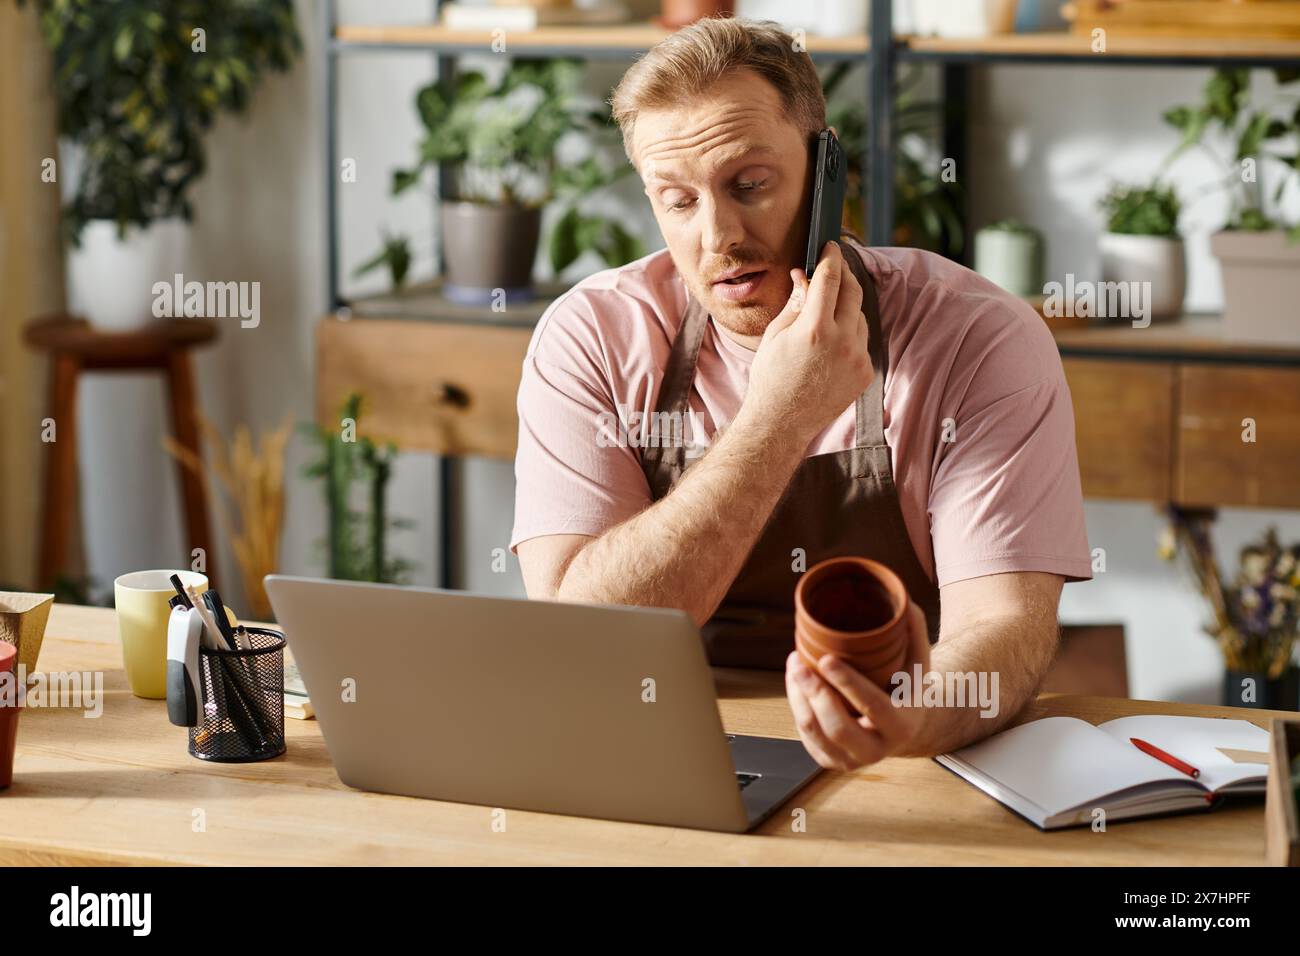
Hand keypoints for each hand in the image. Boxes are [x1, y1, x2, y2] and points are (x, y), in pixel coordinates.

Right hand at [743, 241, 870, 445]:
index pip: (830, 278)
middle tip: (833, 269)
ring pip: (858, 317)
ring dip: (845, 309)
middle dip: (843, 276)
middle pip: (853, 291)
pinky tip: (829, 347)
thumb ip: (796, 303)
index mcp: (815, 329)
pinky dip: (849, 336)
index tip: (831, 246)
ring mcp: (857, 358)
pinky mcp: (865, 373)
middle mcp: (842, 341)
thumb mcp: (776, 335)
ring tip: (823, 320)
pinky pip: (861, 342)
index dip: (831, 257)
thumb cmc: (771, 378)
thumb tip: (805, 277)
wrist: (782, 422)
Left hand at [784, 602, 930, 770]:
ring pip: (814, 730)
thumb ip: (915, 631)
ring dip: (798, 695)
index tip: (825, 659)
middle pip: (836, 725)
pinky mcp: (831, 760)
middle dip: (813, 691)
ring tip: (794, 665)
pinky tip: (796, 683)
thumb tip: (903, 599)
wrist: (905, 729)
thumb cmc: (908, 689)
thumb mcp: (919, 663)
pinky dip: (796, 706)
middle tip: (798, 661)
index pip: (872, 705)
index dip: (847, 683)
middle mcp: (877, 750)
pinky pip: (804, 735)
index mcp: (901, 725)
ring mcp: (851, 760)